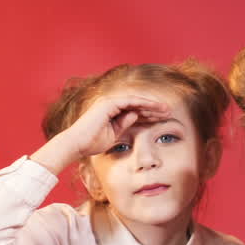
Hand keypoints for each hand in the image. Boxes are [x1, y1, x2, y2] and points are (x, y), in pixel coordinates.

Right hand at [57, 93, 171, 159]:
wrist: (76, 144)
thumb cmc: (91, 142)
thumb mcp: (113, 134)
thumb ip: (124, 124)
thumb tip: (136, 116)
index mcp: (111, 110)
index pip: (134, 109)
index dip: (148, 113)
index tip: (161, 118)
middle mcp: (110, 103)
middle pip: (137, 103)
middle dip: (153, 108)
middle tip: (168, 112)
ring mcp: (109, 101)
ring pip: (136, 100)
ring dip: (152, 105)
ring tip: (166, 110)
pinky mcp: (110, 103)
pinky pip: (131, 101)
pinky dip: (144, 104)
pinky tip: (155, 108)